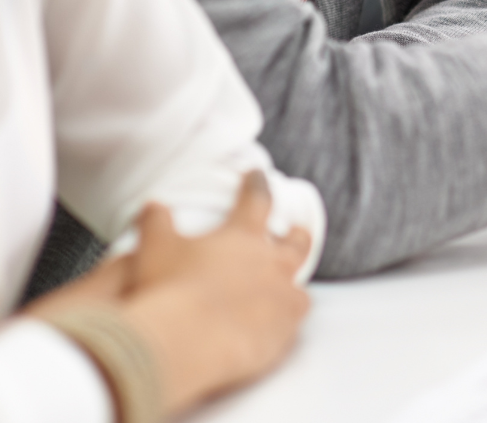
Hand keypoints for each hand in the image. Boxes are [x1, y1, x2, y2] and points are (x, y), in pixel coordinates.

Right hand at [27, 172, 311, 417]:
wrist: (184, 345)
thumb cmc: (169, 290)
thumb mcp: (155, 247)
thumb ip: (155, 221)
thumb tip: (153, 206)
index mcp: (243, 234)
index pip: (257, 198)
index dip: (257, 184)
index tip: (257, 176)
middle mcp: (270, 262)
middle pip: (296, 243)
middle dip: (296, 236)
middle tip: (295, 233)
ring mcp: (280, 299)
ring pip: (298, 289)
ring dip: (291, 288)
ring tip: (286, 292)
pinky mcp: (282, 334)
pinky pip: (292, 326)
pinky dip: (285, 326)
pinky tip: (276, 332)